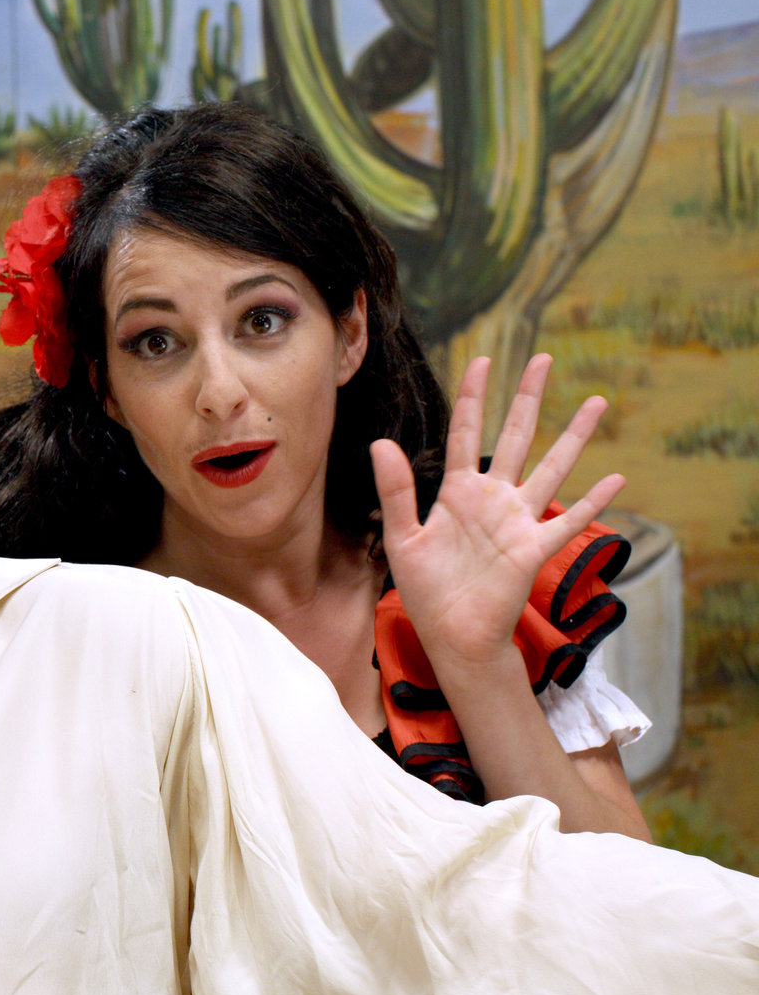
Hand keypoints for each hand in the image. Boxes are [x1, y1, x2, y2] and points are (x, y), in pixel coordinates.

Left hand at [369, 354, 624, 669]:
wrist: (452, 636)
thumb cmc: (427, 590)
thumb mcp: (403, 537)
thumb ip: (397, 490)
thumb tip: (380, 442)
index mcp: (456, 492)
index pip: (465, 433)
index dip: (473, 397)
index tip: (482, 360)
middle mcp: (492, 499)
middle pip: (513, 436)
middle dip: (527, 397)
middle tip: (542, 358)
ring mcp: (517, 522)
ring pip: (550, 468)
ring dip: (574, 437)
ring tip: (596, 402)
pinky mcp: (534, 550)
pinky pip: (568, 523)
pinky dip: (593, 503)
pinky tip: (615, 479)